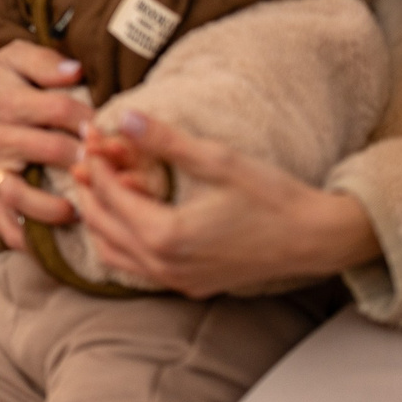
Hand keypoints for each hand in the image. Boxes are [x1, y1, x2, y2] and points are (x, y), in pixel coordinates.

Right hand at [0, 42, 95, 250]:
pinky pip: (3, 222)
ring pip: (26, 194)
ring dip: (58, 205)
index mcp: (10, 102)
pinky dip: (24, 238)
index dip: (92, 120)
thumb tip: (77, 70)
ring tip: (83, 208)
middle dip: (87, 160)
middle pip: (52, 150)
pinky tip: (50, 244)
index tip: (115, 129)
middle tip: (114, 168)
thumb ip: (44, 61)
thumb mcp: (12, 59)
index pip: (60, 110)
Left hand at [69, 110, 382, 297]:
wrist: (315, 239)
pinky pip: (135, 267)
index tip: (90, 136)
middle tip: (85, 157)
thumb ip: (166, 141)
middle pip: (101, 226)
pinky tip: (127, 215)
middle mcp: (164, 265)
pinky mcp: (188, 286)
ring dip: (99, 219)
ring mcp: (175, 281)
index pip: (109, 195)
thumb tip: (124, 116)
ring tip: (99, 184)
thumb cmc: (272, 196)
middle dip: (89, 189)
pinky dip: (120, 240)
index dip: (95, 162)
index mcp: (167, 235)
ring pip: (112, 252)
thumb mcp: (217, 161)